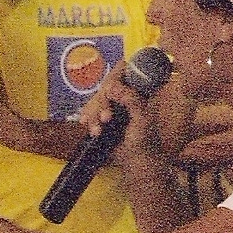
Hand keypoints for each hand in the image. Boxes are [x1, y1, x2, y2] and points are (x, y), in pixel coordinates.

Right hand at [82, 59, 196, 165]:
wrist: (135, 161)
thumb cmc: (144, 140)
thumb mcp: (142, 118)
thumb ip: (130, 100)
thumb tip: (111, 87)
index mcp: (137, 91)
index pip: (123, 71)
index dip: (115, 76)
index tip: (109, 89)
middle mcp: (123, 95)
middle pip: (105, 86)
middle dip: (102, 103)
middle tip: (106, 118)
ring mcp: (111, 106)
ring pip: (95, 99)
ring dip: (94, 114)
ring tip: (99, 130)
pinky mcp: (101, 117)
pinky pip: (89, 111)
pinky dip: (88, 119)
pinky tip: (90, 126)